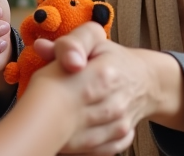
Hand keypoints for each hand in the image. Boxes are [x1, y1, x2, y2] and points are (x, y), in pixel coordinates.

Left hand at [17, 47, 135, 155]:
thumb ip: (69, 42)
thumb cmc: (113, 58)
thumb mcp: (93, 40)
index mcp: (105, 73)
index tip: (41, 90)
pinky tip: (69, 135)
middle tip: (38, 112)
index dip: (49, 92)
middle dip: (51, 118)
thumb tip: (41, 47)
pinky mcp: (121, 139)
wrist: (145, 80)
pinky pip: (94, 151)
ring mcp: (119, 124)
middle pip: (70, 121)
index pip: (69, 89)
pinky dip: (79, 148)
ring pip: (81, 142)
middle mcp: (115, 103)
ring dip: (62, 136)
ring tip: (50, 123)